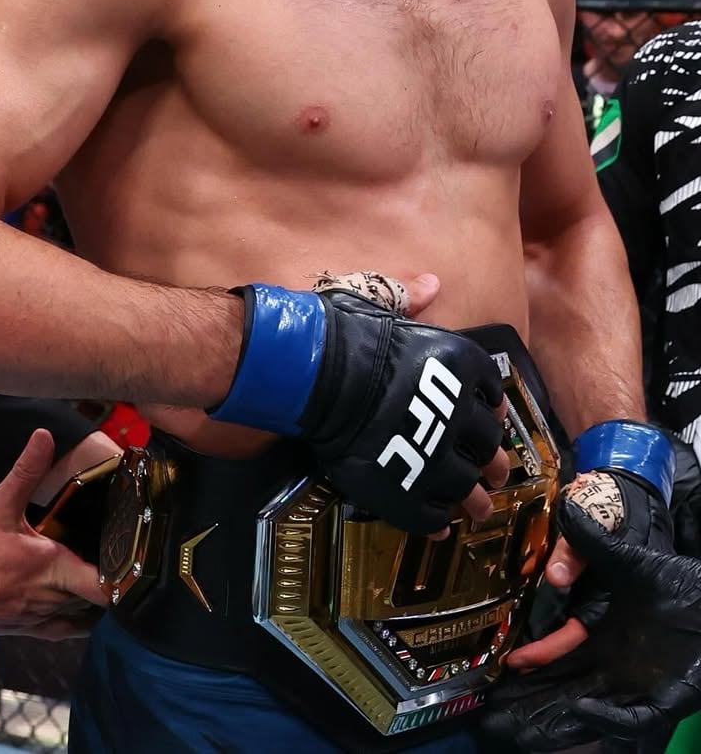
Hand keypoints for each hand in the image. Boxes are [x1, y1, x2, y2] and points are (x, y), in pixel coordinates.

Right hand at [0, 429, 108, 641]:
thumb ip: (26, 470)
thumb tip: (44, 437)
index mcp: (52, 567)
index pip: (104, 584)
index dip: (122, 576)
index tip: (130, 560)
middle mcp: (50, 598)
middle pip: (94, 600)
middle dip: (106, 584)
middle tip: (114, 564)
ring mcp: (35, 618)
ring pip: (77, 615)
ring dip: (87, 602)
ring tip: (94, 581)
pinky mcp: (19, 628)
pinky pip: (56, 630)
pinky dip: (67, 620)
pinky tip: (65, 607)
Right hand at [211, 273, 508, 535]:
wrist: (316, 376)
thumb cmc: (345, 336)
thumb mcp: (380, 304)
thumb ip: (409, 299)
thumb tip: (430, 284)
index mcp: (461, 365)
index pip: (490, 391)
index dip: (490, 405)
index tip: (488, 415)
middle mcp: (460, 414)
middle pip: (488, 444)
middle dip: (492, 460)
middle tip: (493, 472)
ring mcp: (437, 458)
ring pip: (468, 488)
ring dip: (474, 499)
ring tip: (475, 507)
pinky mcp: (409, 491)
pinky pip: (432, 514)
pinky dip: (437, 521)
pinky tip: (439, 524)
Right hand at [482, 481, 700, 751]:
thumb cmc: (676, 581)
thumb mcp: (627, 560)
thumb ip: (591, 541)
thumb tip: (563, 507)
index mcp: (604, 631)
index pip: (563, 648)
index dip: (537, 655)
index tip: (510, 659)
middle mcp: (616, 661)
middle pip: (570, 683)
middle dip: (538, 697)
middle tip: (502, 711)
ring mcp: (640, 683)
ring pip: (594, 708)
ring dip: (562, 716)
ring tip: (528, 725)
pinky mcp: (666, 699)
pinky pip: (635, 718)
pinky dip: (609, 718)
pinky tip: (584, 709)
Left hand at [508, 465, 674, 670]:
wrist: (612, 489)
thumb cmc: (605, 509)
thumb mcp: (592, 526)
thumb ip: (574, 552)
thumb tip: (556, 578)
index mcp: (602, 594)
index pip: (574, 632)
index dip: (547, 649)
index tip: (520, 658)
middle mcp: (590, 596)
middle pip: (561, 632)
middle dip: (534, 649)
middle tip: (501, 657)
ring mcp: (578, 586)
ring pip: (554, 617)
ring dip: (530, 630)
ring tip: (500, 640)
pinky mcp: (566, 573)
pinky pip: (549, 596)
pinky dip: (531, 604)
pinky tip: (510, 607)